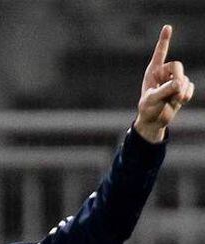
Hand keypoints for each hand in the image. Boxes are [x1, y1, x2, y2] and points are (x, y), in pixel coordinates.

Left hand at [134, 25, 193, 142]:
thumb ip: (164, 90)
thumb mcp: (152, 100)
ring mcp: (174, 80)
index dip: (164, 40)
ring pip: (184, 79)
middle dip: (178, 78)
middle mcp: (164, 73)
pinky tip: (179, 101)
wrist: (154, 121)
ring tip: (172, 101)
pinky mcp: (182, 89)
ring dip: (180, 92)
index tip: (167, 27)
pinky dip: (186, 96)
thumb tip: (179, 84)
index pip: (160, 53)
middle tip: (176, 92)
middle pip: (177, 66)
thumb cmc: (148, 109)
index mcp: (153, 72)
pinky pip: (190, 88)